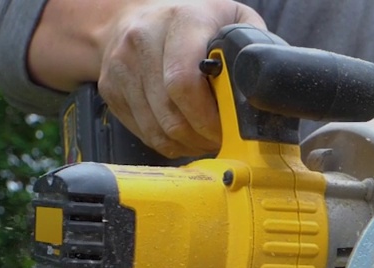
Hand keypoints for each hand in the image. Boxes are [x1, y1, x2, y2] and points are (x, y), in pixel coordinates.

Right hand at [99, 1, 265, 157]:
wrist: (135, 17)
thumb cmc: (193, 22)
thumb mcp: (229, 19)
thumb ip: (249, 46)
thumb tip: (263, 87)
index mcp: (182, 19)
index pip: (184, 82)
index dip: (208, 118)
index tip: (227, 129)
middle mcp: (144, 38)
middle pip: (171, 114)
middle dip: (201, 137)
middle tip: (219, 141)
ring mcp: (121, 65)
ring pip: (157, 129)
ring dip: (186, 145)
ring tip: (203, 140)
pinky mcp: (110, 88)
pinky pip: (143, 133)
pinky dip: (167, 143)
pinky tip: (182, 134)